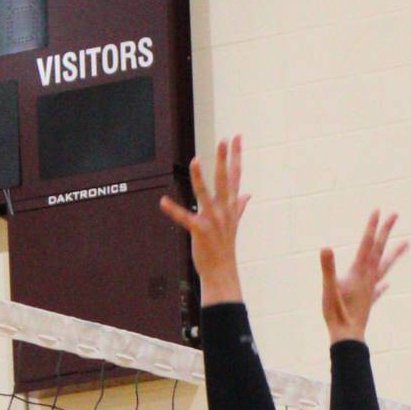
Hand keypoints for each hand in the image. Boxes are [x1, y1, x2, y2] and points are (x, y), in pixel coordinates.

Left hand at [158, 136, 249, 301]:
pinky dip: (173, 210)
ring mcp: (212, 220)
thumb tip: (248, 195)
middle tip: (224, 140)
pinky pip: (184, 218)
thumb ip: (239, 206)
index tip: (237, 137)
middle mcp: (224, 210)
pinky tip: (162, 201)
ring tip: (195, 160)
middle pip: (225, 180)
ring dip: (200, 177)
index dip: (236, 155)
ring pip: (205, 194)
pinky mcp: (199, 230)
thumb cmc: (225, 246)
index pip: (236, 176)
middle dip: (224, 159)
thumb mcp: (234, 223)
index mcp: (230, 206)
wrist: (222, 271)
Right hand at [319, 210, 406, 343]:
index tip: (378, 210)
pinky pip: (378, 290)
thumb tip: (326, 248)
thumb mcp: (328, 289)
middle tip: (395, 214)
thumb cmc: (337, 314)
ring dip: (394, 254)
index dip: (371, 227)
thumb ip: (328, 268)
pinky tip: (387, 284)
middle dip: (385, 231)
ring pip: (385, 267)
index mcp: (359, 272)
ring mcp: (370, 290)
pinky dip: (383, 284)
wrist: (348, 339)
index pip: (366, 244)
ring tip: (407, 244)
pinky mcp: (367, 302)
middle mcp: (368, 278)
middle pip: (379, 250)